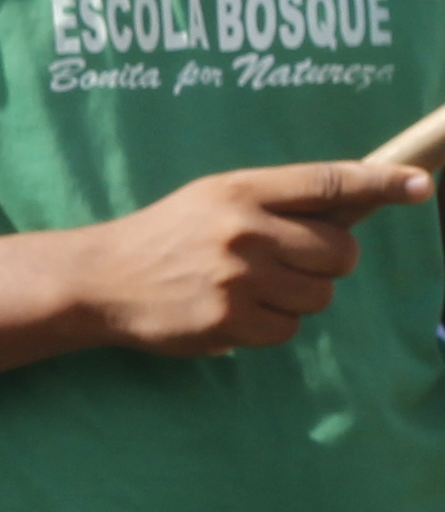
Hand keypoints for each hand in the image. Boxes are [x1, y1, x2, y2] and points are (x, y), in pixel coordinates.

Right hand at [82, 159, 427, 354]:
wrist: (99, 279)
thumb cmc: (168, 236)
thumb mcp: (216, 197)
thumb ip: (278, 199)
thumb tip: (355, 207)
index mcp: (243, 190)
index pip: (330, 182)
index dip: (382, 184)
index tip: (421, 187)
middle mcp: (243, 230)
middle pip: (340, 252)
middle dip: (329, 262)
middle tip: (293, 264)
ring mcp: (236, 278)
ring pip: (319, 296)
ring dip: (298, 297)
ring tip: (253, 289)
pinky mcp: (227, 321)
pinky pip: (287, 329)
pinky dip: (269, 325)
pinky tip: (234, 312)